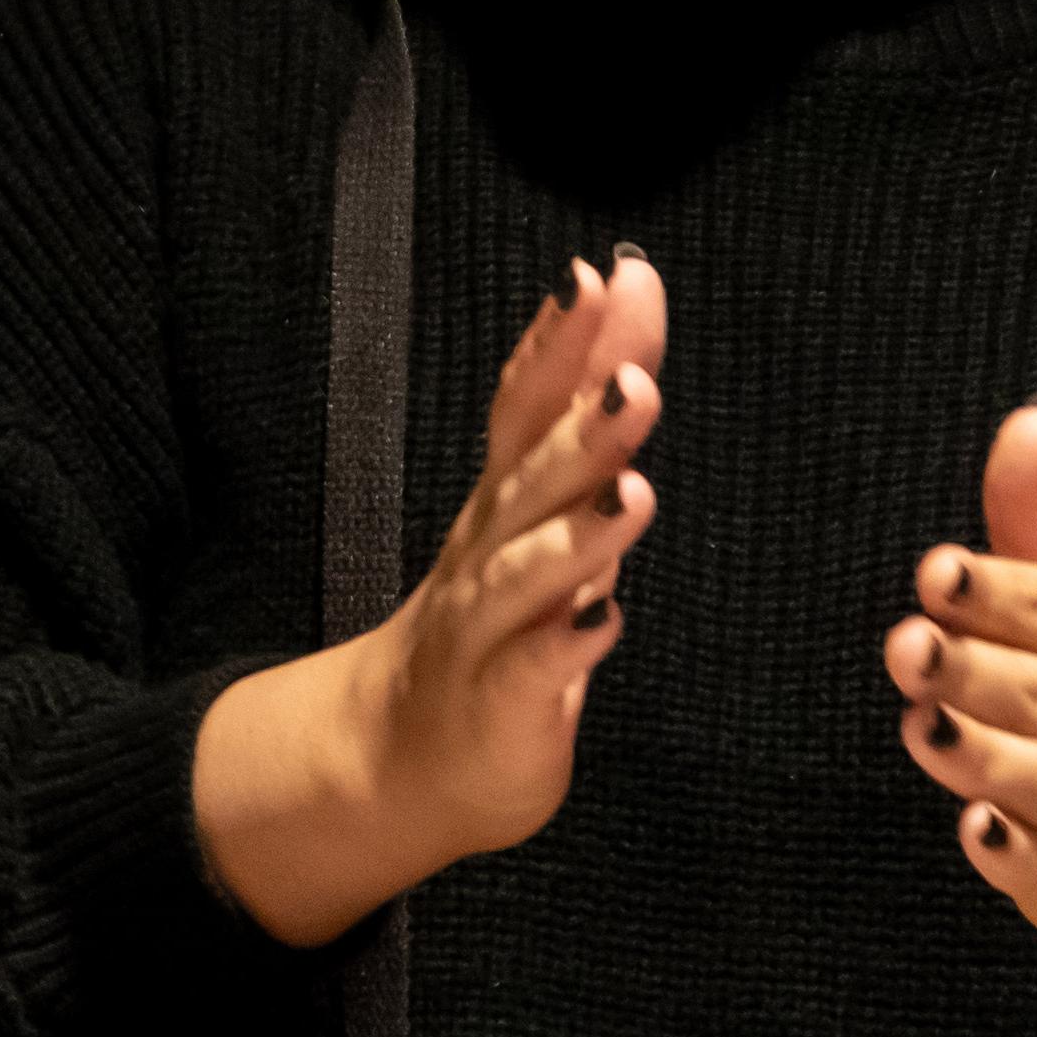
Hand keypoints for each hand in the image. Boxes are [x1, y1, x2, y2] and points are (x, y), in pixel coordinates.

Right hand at [196, 250, 662, 943]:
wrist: (402, 759)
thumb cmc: (497, 619)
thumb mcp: (548, 506)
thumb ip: (588, 408)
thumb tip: (633, 300)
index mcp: (503, 498)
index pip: (528, 407)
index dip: (561, 344)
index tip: (601, 277)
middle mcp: (487, 551)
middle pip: (532, 480)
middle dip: (582, 428)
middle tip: (634, 381)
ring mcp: (486, 628)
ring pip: (526, 574)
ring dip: (577, 533)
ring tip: (631, 495)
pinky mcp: (500, 703)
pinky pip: (532, 673)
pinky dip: (565, 646)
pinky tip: (604, 618)